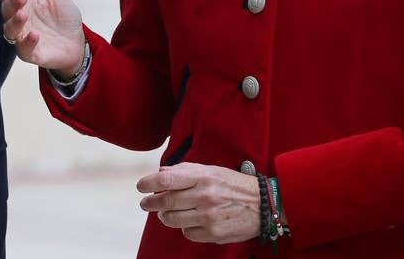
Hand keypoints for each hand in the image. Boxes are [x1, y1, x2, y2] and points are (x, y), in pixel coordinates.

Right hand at [0, 0, 85, 76]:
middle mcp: (18, 19)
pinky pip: (24, 49)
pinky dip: (27, 42)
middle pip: (5, 10)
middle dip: (12, 2)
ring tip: (24, 14)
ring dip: (15, 22)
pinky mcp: (31, 53)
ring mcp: (22, 37)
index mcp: (21, 1)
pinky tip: (35, 35)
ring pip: (10, 30)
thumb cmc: (62, 16)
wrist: (77, 41)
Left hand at [136, 162, 260, 243]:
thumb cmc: (234, 185)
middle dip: (151, 203)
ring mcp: (208, 216)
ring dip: (165, 216)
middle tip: (145, 203)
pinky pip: (187, 232)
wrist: (263, 205)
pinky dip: (185, 227)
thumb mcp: (212, 170)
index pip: (168, 180)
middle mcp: (205, 196)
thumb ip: (186, 170)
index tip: (140, 186)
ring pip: (173, 219)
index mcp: (204, 177)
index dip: (149, 183)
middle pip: (166, 202)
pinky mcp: (213, 233)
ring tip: (166, 213)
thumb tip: (161, 173)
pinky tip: (192, 220)